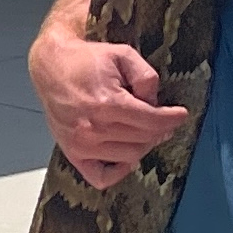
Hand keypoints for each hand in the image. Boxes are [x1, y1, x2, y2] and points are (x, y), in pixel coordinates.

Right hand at [31, 31, 191, 188]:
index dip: (172, 118)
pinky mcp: (73, 153)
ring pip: (130, 156)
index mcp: (107, 103)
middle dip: (160, 130)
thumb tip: (155, 103)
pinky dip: (118, 172)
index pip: (152, 121)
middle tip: (163, 121)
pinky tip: (126, 157)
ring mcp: (82, 145)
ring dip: (143, 145)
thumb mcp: (122, 55)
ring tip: (144, 131)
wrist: (51, 67)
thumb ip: (146, 76)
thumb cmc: (86, 60)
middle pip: (144, 140)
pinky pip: (101, 177)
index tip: (180, 115)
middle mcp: (94, 128)